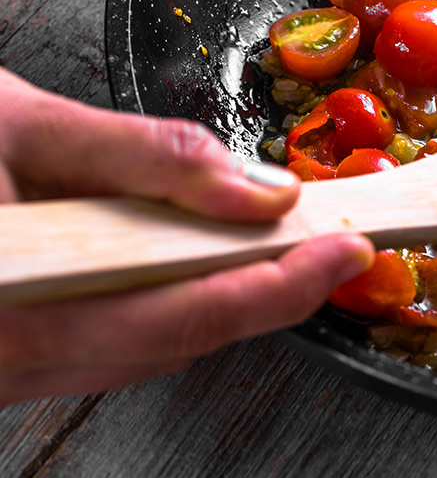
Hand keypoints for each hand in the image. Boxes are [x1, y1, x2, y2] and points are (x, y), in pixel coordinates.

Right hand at [0, 67, 374, 406]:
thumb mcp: (21, 124)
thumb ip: (148, 159)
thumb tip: (260, 190)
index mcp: (9, 310)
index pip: (179, 315)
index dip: (278, 286)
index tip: (348, 249)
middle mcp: (5, 360)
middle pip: (173, 342)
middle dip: (269, 295)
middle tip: (340, 247)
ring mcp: (7, 367)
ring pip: (147, 347)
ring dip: (226, 298)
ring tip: (291, 246)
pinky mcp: (14, 351)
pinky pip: (113, 337)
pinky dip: (174, 298)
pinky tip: (207, 258)